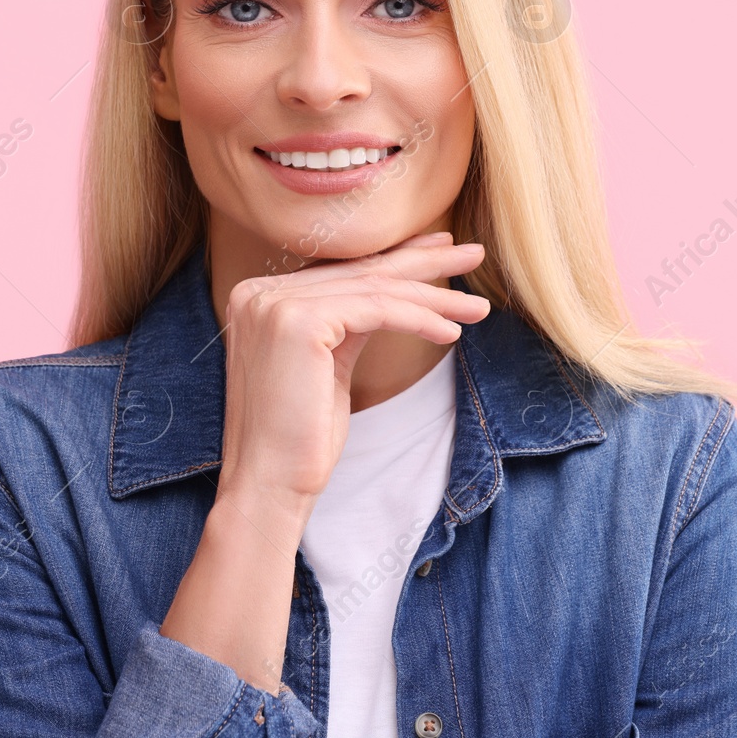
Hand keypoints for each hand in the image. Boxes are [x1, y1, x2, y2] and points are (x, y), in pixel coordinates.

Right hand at [215, 232, 489, 517]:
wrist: (269, 486)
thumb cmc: (301, 439)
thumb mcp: (328, 364)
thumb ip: (346, 321)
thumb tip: (391, 289)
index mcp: (258, 298)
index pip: (342, 270)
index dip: (396, 259)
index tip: (440, 251)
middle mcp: (258, 292)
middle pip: (359, 272)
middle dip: (422, 262)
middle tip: (471, 253)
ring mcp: (275, 303)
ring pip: (375, 290)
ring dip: (434, 298)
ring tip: (478, 309)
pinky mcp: (299, 321)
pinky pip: (378, 309)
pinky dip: (420, 319)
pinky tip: (451, 332)